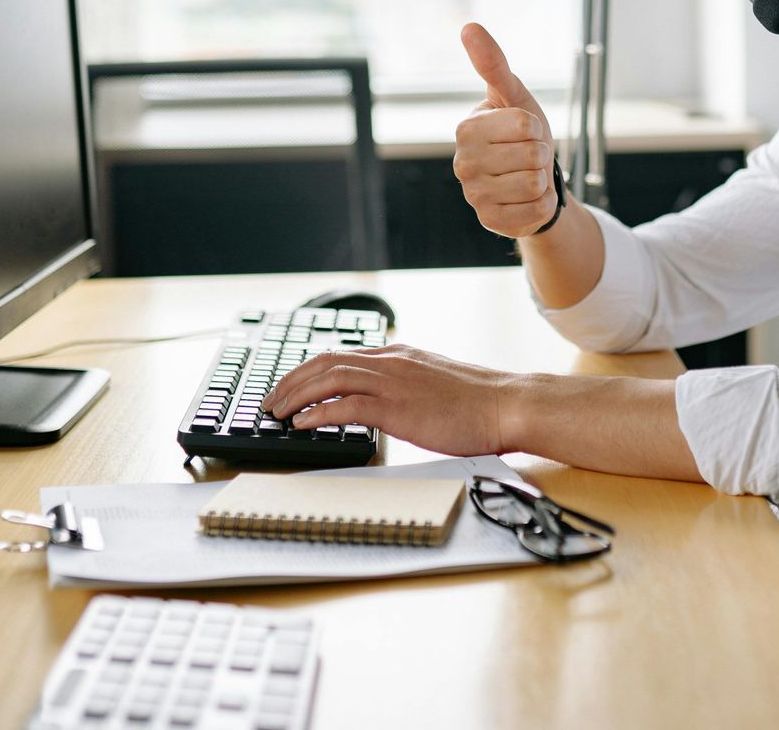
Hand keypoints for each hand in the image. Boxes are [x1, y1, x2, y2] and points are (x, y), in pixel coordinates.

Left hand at [259, 345, 512, 457]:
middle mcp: (391, 361)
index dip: (308, 369)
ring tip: (278, 412)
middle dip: (292, 380)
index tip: (290, 385)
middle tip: (271, 401)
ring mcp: (393, 382)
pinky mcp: (397, 407)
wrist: (506, 404)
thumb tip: (381, 402)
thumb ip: (405, 384)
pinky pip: (347, 406)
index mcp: (398, 355)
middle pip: (326, 361)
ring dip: (297, 395)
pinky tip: (303, 423)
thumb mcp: (433, 382)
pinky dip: (319, 412)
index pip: (341, 354)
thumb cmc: (477, 402)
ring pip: (330, 378)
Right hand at [453, 23, 559, 237]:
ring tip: (527, 176)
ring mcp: (474, 196)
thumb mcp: (513, 96)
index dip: (536, 128)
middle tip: (528, 156)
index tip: (525, 131)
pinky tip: (527, 200)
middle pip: (531, 155)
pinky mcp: (490, 222)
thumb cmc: (522, 133)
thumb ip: (492, 63)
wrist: (531, 178)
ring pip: (533, 185)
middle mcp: (463, 164)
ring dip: (541, 181)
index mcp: (466, 129)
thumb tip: (469, 26)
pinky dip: (541, 205)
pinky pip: (534, 212)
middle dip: (541, 155)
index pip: (525, 125)